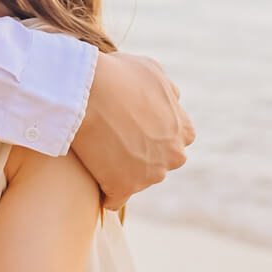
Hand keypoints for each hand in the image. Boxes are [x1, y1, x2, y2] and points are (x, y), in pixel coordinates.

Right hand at [71, 50, 194, 207]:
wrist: (86, 91)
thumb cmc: (117, 76)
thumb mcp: (153, 72)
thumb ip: (168, 91)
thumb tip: (173, 101)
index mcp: (184, 130)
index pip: (174, 141)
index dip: (151, 134)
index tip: (131, 128)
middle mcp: (174, 155)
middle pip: (158, 163)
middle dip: (141, 157)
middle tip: (112, 140)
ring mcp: (151, 174)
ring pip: (137, 180)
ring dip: (121, 172)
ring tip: (97, 153)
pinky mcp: (124, 187)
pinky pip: (115, 198)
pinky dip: (105, 191)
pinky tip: (93, 176)